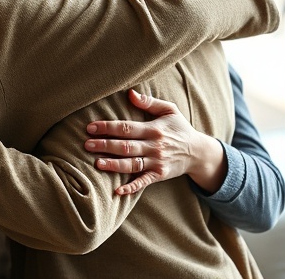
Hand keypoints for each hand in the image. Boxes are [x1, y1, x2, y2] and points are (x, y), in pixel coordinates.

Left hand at [85, 89, 224, 194]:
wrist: (198, 152)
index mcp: (154, 129)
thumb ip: (149, 102)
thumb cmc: (179, 128)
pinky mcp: (159, 175)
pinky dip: (131, 187)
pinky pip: (144, 182)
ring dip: (114, 165)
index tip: (90, 127)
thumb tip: (130, 93)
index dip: (107, 127)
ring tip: (97, 163)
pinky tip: (117, 190)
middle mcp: (154, 146)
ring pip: (132, 164)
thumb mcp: (169, 110)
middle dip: (105, 145)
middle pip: (126, 146)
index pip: (126, 128)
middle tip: (86, 144)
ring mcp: (157, 162)